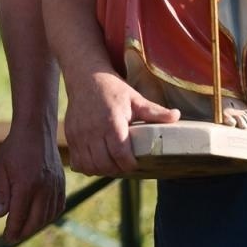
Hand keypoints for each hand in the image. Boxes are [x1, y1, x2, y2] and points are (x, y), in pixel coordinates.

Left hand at [0, 122, 65, 243]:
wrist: (36, 130)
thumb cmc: (14, 147)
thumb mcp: (0, 168)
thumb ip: (1, 193)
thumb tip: (0, 215)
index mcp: (26, 185)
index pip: (19, 217)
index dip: (12, 230)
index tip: (6, 238)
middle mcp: (43, 188)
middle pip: (35, 221)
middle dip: (23, 232)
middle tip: (13, 237)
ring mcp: (55, 186)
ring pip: (48, 216)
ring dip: (36, 226)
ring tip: (24, 229)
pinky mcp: (61, 183)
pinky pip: (58, 207)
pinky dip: (49, 216)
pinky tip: (40, 218)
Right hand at [62, 71, 178, 176]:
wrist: (85, 76)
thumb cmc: (113, 88)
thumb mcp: (135, 98)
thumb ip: (155, 111)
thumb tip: (177, 116)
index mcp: (112, 123)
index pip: (121, 155)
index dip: (130, 164)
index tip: (137, 163)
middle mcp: (93, 131)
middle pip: (105, 164)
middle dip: (118, 170)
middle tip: (126, 165)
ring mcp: (79, 135)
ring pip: (90, 166)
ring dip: (103, 170)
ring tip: (113, 164)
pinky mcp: (70, 136)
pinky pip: (77, 162)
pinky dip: (88, 166)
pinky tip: (97, 161)